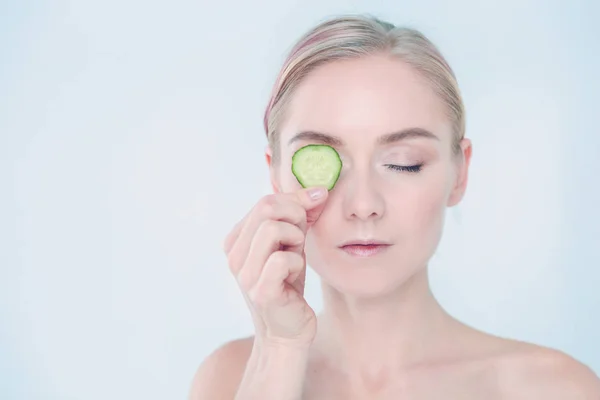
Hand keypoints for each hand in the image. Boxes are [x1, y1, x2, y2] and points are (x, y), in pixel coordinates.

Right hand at [223, 186, 327, 347]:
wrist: (288, 329)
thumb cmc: (288, 283)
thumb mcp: (292, 243)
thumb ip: (299, 216)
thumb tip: (319, 190)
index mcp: (236, 240)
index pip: (265, 201)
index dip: (295, 202)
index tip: (311, 214)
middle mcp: (234, 255)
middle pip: (266, 208)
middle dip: (295, 217)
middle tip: (301, 238)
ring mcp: (244, 274)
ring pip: (272, 229)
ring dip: (295, 239)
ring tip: (297, 256)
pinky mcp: (260, 291)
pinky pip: (283, 259)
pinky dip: (297, 263)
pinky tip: (295, 277)